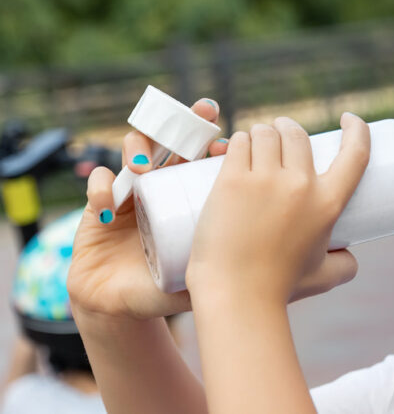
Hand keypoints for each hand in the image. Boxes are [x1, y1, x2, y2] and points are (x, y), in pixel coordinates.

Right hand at [68, 98, 227, 319]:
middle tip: (196, 117)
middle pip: (171, 142)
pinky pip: (99, 185)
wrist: (120, 305)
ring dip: (138, 149)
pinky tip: (107, 205)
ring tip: (143, 166)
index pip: (201, 159)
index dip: (212, 145)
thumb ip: (224, 266)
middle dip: (182, 123)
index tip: (225, 144)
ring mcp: (130, 191)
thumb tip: (267, 267)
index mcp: (187, 195)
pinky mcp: (98, 205)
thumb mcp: (197, 274)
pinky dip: (101, 188)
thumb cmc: (164, 286)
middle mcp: (161, 185)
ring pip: (134, 152)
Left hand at [185, 114, 368, 305]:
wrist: (236, 296)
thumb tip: (353, 257)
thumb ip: (345, 266)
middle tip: (277, 135)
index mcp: (328, 203)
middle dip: (287, 128)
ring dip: (261, 132)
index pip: (355, 153)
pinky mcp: (232, 181)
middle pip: (297, 134)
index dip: (357, 129)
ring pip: (265, 133)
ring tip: (253, 143)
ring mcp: (265, 180)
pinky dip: (236, 140)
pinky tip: (234, 146)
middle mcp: (301, 185)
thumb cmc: (279, 289)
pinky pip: (237, 143)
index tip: (348, 119)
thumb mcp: (324, 277)